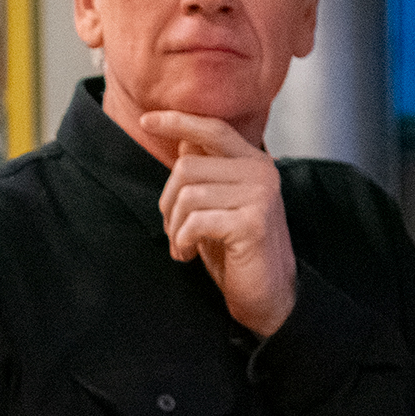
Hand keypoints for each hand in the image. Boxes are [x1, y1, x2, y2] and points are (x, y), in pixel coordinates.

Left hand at [139, 111, 296, 336]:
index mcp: (254, 163)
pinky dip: (183, 241)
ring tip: (182, 246)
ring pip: (187, 195)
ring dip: (174, 227)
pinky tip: (188, 255)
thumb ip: (206, 172)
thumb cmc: (237, 250)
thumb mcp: (216, 205)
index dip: (178, 121)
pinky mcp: (252, 223)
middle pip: (187, 167)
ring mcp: (259, 196)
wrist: (268, 295)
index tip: (146, 120)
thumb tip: (184, 140)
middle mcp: (261, 172)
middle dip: (167, 203)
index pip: (212, 129)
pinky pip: (195, 221)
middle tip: (173, 231)